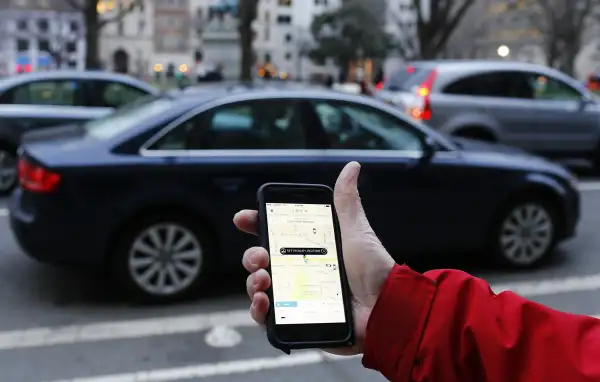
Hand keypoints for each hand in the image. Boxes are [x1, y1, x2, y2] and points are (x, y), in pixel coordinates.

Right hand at [233, 161, 394, 354]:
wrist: (386, 308)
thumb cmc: (374, 270)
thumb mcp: (355, 231)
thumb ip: (347, 202)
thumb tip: (352, 166)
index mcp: (310, 248)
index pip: (275, 234)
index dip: (255, 224)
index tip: (244, 219)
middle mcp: (299, 271)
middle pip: (261, 260)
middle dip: (251, 255)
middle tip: (261, 256)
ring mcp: (296, 296)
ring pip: (259, 287)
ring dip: (252, 281)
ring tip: (263, 278)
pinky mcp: (297, 319)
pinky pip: (268, 317)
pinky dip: (258, 310)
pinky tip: (263, 302)